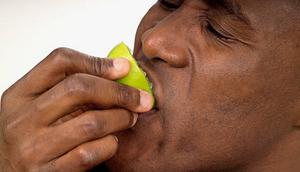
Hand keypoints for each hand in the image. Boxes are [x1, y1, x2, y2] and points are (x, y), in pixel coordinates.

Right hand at [0, 48, 151, 171]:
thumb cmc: (34, 135)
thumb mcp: (41, 106)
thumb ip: (69, 89)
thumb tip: (119, 70)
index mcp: (20, 94)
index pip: (60, 61)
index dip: (97, 61)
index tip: (123, 68)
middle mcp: (22, 119)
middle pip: (78, 88)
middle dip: (118, 91)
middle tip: (140, 97)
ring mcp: (33, 148)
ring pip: (90, 122)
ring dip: (120, 117)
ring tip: (130, 117)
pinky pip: (91, 152)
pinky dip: (110, 144)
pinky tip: (112, 140)